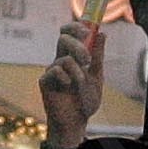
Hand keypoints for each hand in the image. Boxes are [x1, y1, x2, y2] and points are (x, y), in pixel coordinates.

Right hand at [40, 14, 106, 148]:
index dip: (76, 27)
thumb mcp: (97, 77)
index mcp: (73, 56)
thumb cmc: (85, 100)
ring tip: (80, 83)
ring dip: (78, 71)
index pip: (70, 34)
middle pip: (63, 38)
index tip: (87, 29)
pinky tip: (67, 87)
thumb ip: (98, 56)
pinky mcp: (45, 81)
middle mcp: (60, 60)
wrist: (76, 122)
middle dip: (78, 45)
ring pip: (65, 58)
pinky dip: (66, 78)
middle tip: (87, 59)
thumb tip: (102, 34)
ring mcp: (52, 70)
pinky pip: (56, 70)